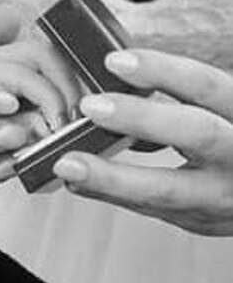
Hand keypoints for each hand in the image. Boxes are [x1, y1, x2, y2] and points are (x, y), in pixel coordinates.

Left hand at [53, 48, 232, 234]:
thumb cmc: (231, 135)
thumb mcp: (221, 108)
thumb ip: (183, 93)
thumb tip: (115, 73)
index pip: (206, 86)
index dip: (164, 71)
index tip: (115, 61)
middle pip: (197, 134)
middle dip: (142, 119)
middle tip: (91, 107)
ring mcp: (223, 196)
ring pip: (167, 190)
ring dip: (110, 178)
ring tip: (67, 163)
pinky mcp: (202, 220)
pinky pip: (152, 207)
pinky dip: (112, 194)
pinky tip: (79, 182)